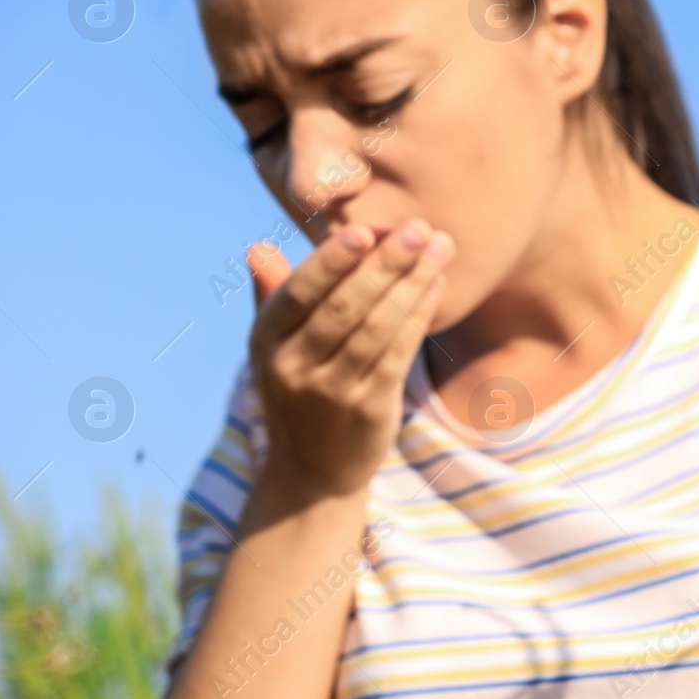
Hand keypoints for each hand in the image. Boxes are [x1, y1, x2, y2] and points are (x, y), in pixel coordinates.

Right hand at [245, 217, 453, 498]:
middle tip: (419, 226)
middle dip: (385, 263)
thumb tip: (258, 248)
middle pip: (345, 307)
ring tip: (439, 247)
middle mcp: (293, 367)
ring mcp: (331, 391)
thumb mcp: (274, 348)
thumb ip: (273, 297)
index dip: (332, 261)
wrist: (313, 472)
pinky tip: (436, 284)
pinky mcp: (368, 408)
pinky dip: (420, 314)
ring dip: (412, 282)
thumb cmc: (298, 390)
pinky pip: (399, 353)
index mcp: (266, 341)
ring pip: (378, 327)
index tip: (366, 230)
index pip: (299, 293)